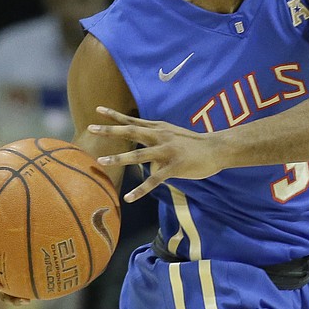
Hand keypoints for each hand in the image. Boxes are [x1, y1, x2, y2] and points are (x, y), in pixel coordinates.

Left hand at [91, 107, 225, 199]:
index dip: (115, 116)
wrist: (217, 149)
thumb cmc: (194, 144)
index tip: (98, 110)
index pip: (133, 121)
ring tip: (101, 161)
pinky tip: (130, 198)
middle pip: (131, 132)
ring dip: (119, 158)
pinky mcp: (174, 166)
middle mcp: (160, 136)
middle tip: (91, 127)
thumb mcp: (173, 135)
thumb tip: (143, 155)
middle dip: (110, 131)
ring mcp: (167, 151)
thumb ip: (156, 140)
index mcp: (159, 129)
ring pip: (139, 155)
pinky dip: (141, 190)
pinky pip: (154, 180)